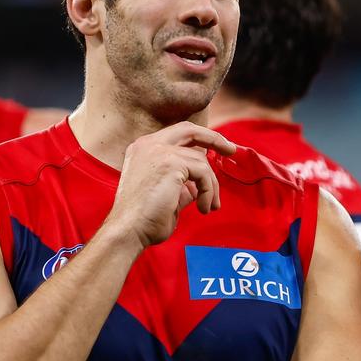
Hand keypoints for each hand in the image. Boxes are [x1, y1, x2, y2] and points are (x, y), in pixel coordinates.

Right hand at [106, 122, 235, 246]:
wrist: (128, 230)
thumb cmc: (144, 219)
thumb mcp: (167, 194)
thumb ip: (182, 183)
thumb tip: (198, 184)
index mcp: (144, 149)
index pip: (178, 134)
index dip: (200, 138)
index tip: (218, 148)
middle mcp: (148, 144)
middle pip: (190, 130)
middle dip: (214, 138)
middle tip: (231, 150)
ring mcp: (158, 151)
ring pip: (201, 160)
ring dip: (211, 185)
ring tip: (209, 206)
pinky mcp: (170, 162)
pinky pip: (203, 173)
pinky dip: (208, 191)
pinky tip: (203, 207)